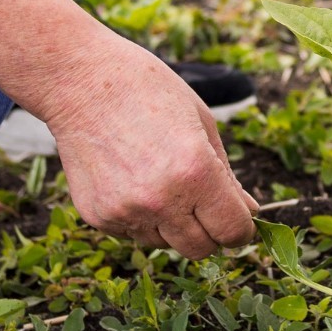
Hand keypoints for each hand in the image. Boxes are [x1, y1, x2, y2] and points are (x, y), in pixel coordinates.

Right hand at [44, 37, 259, 258]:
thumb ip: (228, 176)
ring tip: (158, 178)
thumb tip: (250, 212)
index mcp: (196, 172)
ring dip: (172, 224)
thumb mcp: (203, 124)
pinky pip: (132, 234)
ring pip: (165, 244)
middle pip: (200, 249)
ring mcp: (126, 212)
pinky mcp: (98, 217)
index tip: (237, 216)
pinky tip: (131, 178)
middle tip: (201, 202)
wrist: (81, 81)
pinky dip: (139, 217)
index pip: (232, 232)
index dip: (240, 228)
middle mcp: (161, 200)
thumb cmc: (149, 91)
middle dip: (209, 231)